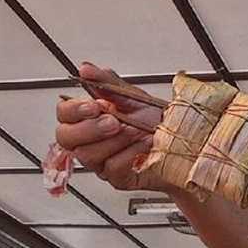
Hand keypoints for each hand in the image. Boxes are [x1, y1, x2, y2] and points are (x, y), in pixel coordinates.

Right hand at [54, 63, 167, 190]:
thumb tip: (86, 69)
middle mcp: (91, 142)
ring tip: (135, 130)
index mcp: (89, 119)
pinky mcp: (118, 178)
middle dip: (90, 128)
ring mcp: (102, 162)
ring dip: (114, 140)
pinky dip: (129, 154)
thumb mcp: (132, 96)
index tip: (93, 105)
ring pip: (87, 155)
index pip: (64, 115)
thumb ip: (107, 82)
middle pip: (66, 138)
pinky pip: (112, 168)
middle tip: (114, 121)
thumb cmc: (156, 122)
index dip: (73, 110)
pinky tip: (142, 145)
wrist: (183, 143)